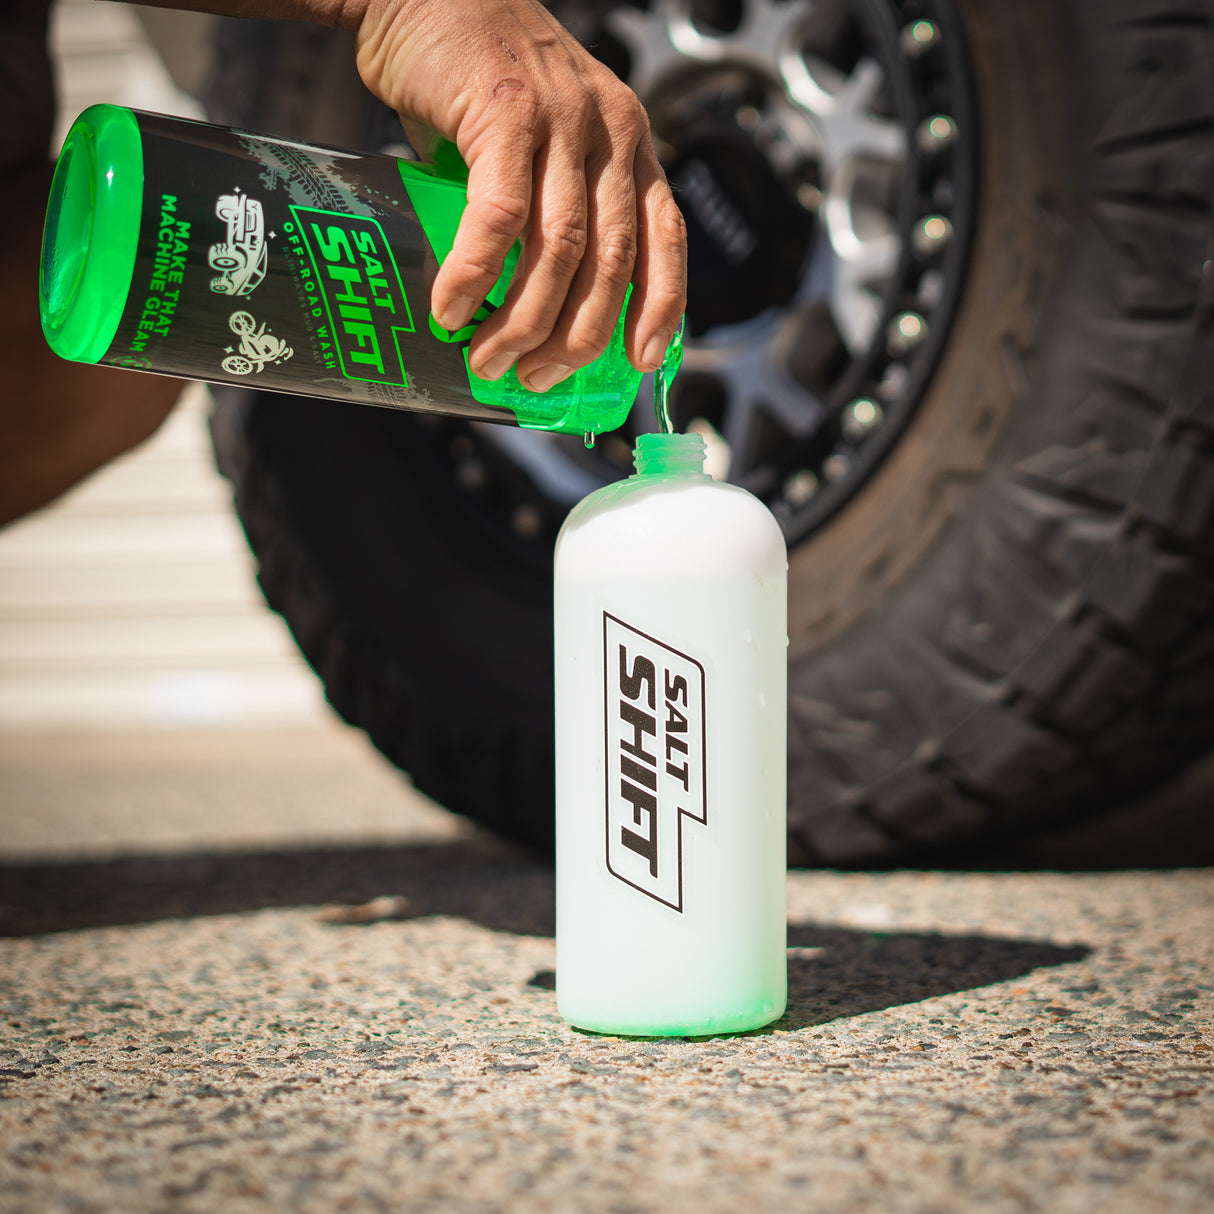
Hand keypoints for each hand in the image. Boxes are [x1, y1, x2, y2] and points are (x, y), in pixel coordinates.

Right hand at [353, 0, 686, 391]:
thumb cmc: (476, 81)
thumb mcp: (539, 143)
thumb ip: (550, 208)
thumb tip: (532, 308)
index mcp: (628, 142)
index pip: (667, 237)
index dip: (660, 309)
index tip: (637, 364)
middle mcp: (608, 130)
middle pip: (612, 262)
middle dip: (576, 338)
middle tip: (535, 377)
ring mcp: (561, 119)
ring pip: (561, 251)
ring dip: (526, 322)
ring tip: (490, 359)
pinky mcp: (505, 114)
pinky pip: (499, 219)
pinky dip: (475, 275)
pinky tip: (452, 310)